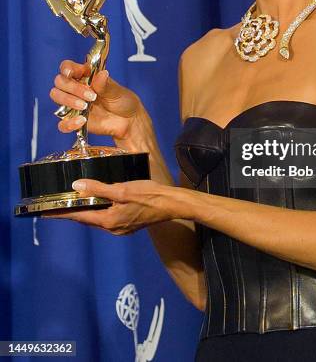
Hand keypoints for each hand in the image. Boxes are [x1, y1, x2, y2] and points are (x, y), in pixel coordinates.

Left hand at [42, 179, 187, 234]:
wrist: (171, 204)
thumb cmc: (149, 195)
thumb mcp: (121, 189)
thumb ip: (98, 188)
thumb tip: (77, 186)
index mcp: (108, 221)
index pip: (79, 217)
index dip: (61, 214)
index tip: (45, 212)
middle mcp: (112, 228)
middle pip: (87, 219)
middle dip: (72, 212)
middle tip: (57, 205)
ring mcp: (121, 228)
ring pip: (98, 218)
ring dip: (86, 211)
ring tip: (75, 202)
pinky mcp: (128, 224)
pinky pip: (108, 218)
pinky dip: (99, 210)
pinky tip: (100, 202)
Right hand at [50, 60, 143, 142]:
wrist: (128, 121)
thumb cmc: (122, 101)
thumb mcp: (117, 92)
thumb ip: (106, 85)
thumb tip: (101, 74)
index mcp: (85, 76)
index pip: (68, 67)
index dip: (67, 68)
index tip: (72, 73)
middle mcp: (76, 89)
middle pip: (59, 82)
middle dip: (72, 88)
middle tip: (91, 96)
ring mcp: (72, 105)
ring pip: (56, 97)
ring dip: (68, 100)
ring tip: (85, 106)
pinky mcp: (73, 121)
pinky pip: (62, 123)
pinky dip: (69, 122)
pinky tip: (82, 121)